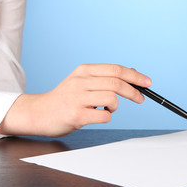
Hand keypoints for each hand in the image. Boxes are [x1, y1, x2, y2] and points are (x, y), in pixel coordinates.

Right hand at [0, 64, 151, 136]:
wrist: (39, 113)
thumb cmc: (66, 98)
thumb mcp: (84, 81)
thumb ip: (106, 77)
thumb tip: (134, 73)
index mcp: (84, 70)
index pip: (116, 69)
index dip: (135, 76)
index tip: (147, 82)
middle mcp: (80, 81)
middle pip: (117, 83)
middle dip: (134, 92)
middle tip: (140, 99)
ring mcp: (77, 98)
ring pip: (112, 99)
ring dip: (115, 107)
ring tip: (106, 109)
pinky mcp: (76, 115)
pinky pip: (104, 116)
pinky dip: (106, 117)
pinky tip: (96, 116)